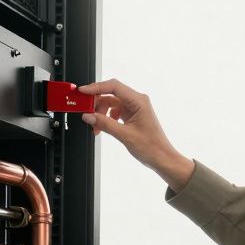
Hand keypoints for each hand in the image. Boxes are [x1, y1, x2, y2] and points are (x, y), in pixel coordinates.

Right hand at [76, 78, 193, 190]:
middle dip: (96, 102)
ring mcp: (134, 108)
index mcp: (139, 101)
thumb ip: (105, 124)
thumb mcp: (125, 135)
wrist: (161, 158)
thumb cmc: (151, 147)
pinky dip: (106, 118)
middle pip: (110, 93)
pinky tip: (102, 127)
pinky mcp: (132, 115)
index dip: (96, 87)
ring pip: (111, 103)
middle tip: (85, 111)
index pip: (113, 86)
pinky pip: (114, 111)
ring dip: (100, 113)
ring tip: (95, 126)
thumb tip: (89, 116)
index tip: (83, 92)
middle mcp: (137, 101)